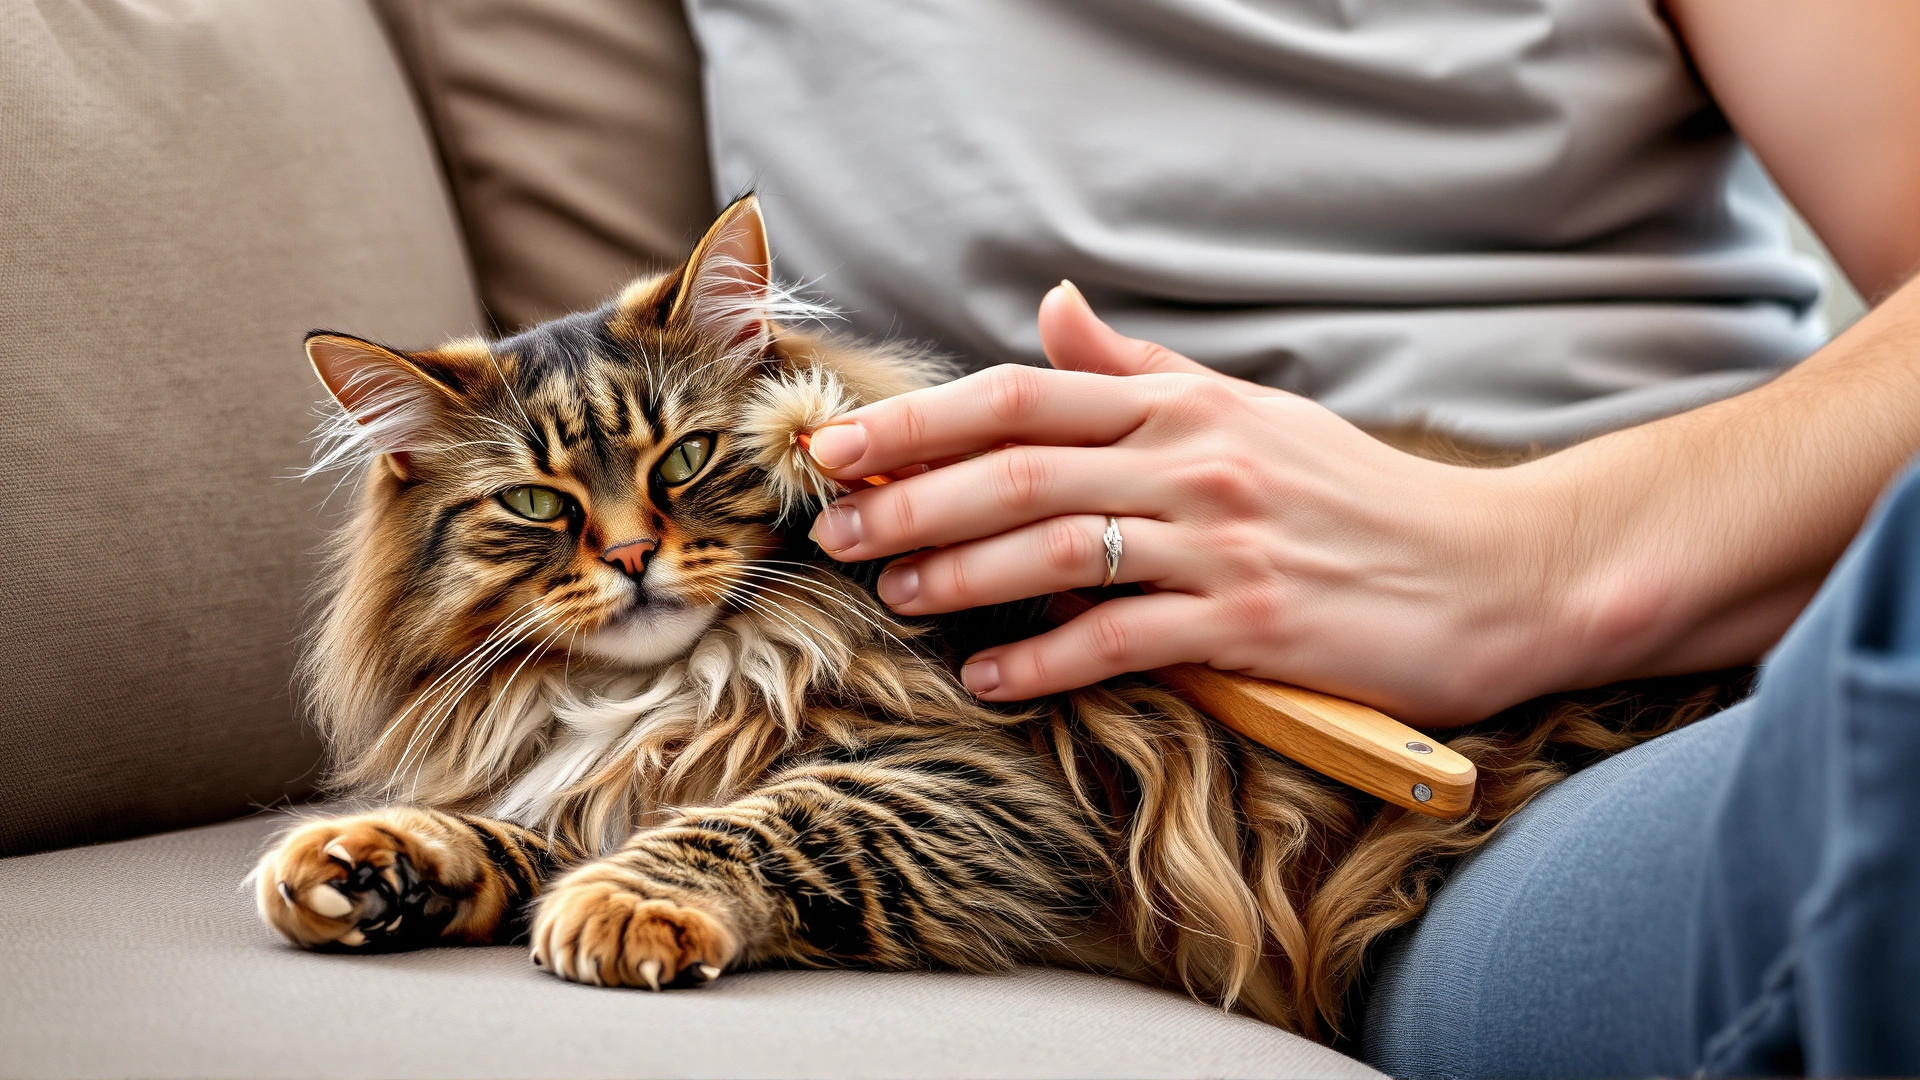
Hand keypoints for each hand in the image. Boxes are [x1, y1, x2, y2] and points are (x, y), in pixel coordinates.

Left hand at [803, 283, 1574, 724]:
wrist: (1492, 570)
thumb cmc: (1355, 496)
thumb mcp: (1247, 411)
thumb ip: (1139, 368)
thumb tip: (1051, 310)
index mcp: (1184, 404)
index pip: (1024, 394)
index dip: (921, 419)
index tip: (839, 444)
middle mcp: (1195, 460)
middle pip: (1020, 466)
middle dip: (912, 496)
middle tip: (835, 528)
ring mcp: (1225, 540)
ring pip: (1058, 545)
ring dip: (960, 572)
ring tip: (891, 593)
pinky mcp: (1254, 621)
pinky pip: (1125, 637)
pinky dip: (1046, 658)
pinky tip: (988, 675)